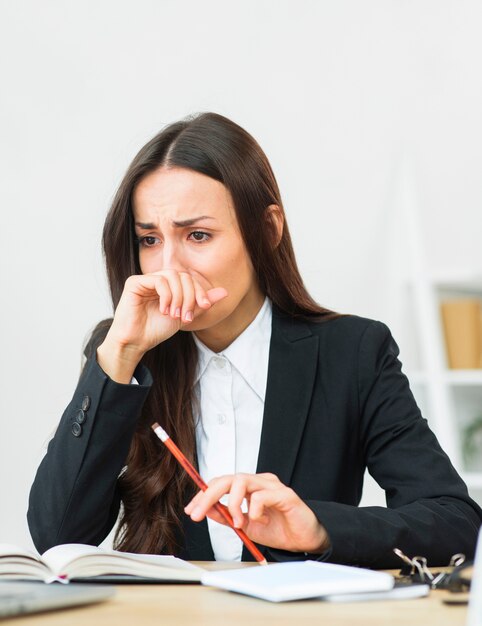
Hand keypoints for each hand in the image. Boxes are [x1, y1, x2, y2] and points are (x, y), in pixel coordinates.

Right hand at [97, 269, 226, 381]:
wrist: (137, 342)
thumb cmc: (156, 330)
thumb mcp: (185, 316)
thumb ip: (201, 303)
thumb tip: (225, 292)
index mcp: (169, 286)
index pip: (189, 279)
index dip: (200, 291)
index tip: (205, 307)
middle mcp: (157, 279)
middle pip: (183, 276)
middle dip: (190, 295)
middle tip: (187, 316)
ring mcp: (146, 280)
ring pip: (172, 276)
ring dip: (179, 297)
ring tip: (175, 315)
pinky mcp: (134, 283)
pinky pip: (158, 280)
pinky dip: (166, 295)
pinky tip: (164, 310)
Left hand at [184, 472, 329, 553]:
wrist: (304, 541)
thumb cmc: (278, 530)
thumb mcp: (246, 526)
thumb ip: (227, 516)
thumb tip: (206, 509)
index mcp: (249, 488)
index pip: (222, 483)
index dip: (204, 494)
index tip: (191, 510)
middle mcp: (259, 482)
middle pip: (228, 478)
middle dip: (209, 495)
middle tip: (198, 513)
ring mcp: (272, 485)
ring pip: (242, 481)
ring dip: (232, 504)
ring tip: (237, 523)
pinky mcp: (284, 494)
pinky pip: (261, 496)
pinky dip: (255, 511)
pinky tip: (262, 521)